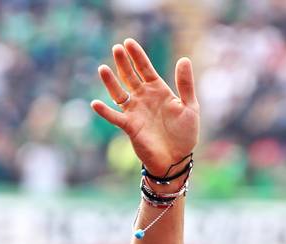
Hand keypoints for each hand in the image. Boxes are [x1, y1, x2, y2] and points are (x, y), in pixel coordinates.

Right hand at [90, 39, 198, 176]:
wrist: (176, 159)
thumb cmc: (185, 134)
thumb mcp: (190, 107)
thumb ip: (185, 85)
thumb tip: (184, 59)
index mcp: (158, 90)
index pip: (145, 68)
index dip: (137, 56)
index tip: (128, 42)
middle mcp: (143, 98)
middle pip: (129, 77)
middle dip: (123, 63)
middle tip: (116, 48)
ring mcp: (135, 112)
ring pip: (119, 93)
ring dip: (110, 82)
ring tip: (102, 68)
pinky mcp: (129, 126)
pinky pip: (114, 117)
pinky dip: (105, 111)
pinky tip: (95, 103)